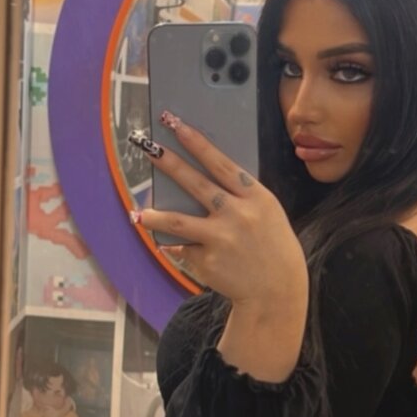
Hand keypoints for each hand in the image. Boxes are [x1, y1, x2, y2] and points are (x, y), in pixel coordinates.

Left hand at [129, 116, 307, 307]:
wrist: (277, 291)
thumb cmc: (272, 247)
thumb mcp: (267, 214)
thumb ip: (240, 196)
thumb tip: (203, 177)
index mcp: (256, 198)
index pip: (221, 164)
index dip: (197, 143)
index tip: (176, 125)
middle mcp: (238, 215)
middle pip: (196, 184)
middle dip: (169, 163)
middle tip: (147, 148)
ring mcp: (221, 239)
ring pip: (178, 221)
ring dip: (155, 215)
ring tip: (139, 213)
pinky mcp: (208, 262)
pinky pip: (184, 248)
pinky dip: (177, 246)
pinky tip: (169, 246)